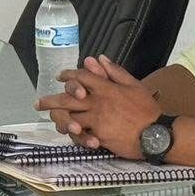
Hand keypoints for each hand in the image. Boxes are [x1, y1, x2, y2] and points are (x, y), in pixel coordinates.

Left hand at [33, 54, 158, 159]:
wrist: (156, 134)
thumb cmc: (147, 109)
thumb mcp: (134, 85)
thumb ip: (115, 72)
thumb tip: (99, 58)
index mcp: (106, 88)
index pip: (82, 77)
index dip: (68, 75)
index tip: (59, 76)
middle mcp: (98, 103)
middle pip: (68, 99)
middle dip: (51, 100)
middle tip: (38, 103)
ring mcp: (97, 121)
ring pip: (71, 119)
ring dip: (59, 119)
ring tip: (51, 120)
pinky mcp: (100, 137)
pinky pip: (82, 136)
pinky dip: (75, 136)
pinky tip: (70, 135)